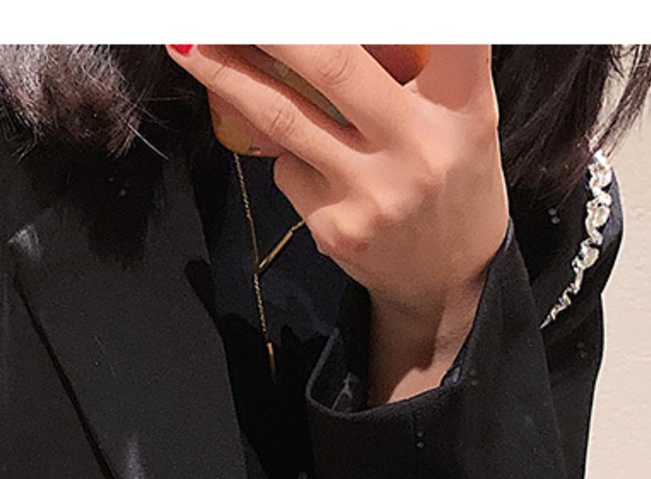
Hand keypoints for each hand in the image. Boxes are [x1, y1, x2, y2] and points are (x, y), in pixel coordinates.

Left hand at [165, 45, 509, 404]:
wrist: (446, 278)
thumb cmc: (449, 174)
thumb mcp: (459, 114)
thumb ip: (416, 66)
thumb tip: (316, 36)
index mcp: (464, 107)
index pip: (447, 33)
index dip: (402, 12)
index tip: (343, 6)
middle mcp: (419, 147)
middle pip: (332, 65)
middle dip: (269, 29)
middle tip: (221, 11)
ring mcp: (371, 193)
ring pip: (284, 117)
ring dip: (227, 76)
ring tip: (187, 43)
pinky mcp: (334, 227)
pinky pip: (287, 168)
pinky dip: (285, 150)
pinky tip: (309, 159)